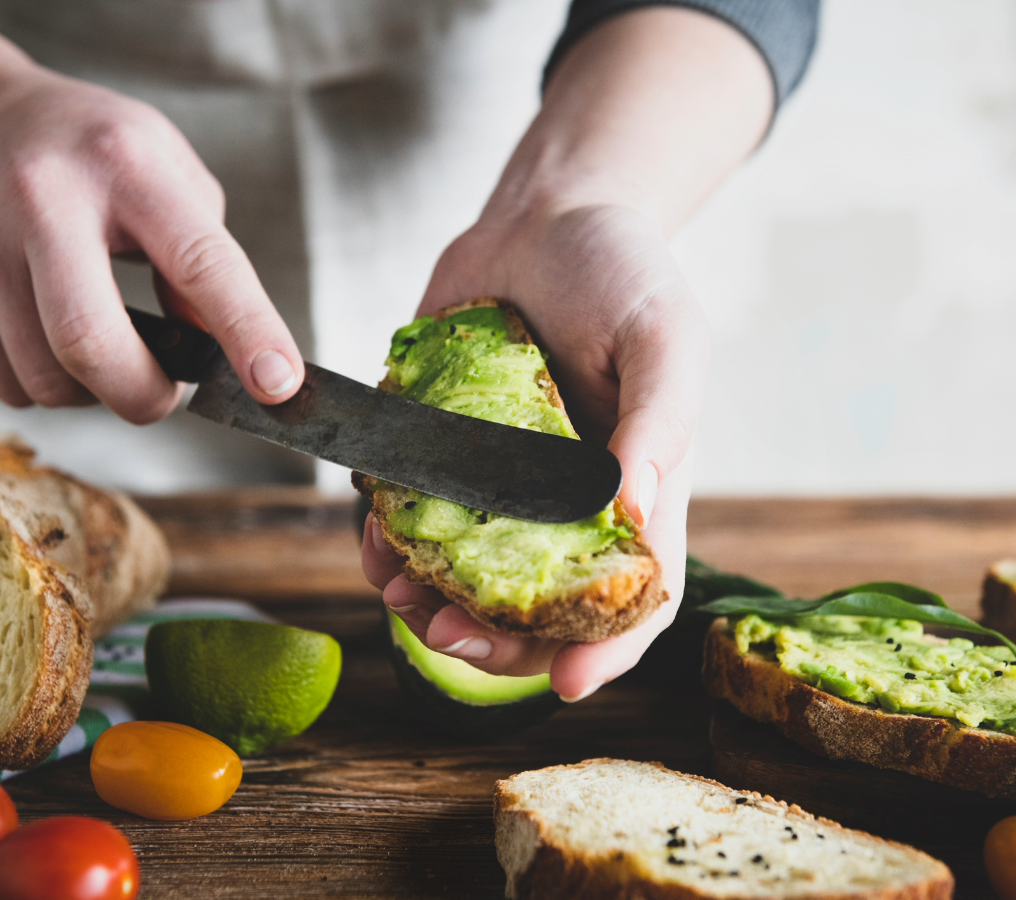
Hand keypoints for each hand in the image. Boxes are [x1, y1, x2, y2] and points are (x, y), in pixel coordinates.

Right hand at [0, 63, 302, 421]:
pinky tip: (53, 340)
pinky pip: (6, 384)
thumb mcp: (164, 170)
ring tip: (105, 348)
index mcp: (125, 166)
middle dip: (145, 396)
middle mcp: (44, 200)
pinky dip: (47, 386)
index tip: (279, 385)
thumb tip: (222, 350)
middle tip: (166, 390)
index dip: (247, 331)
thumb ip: (204, 256)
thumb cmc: (83, 150)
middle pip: (92, 345)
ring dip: (93, 393)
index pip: (201, 262)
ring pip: (46, 380)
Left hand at [361, 200, 708, 699]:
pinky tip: (374, 539)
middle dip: (493, 644)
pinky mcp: (441, 450)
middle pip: (537, 610)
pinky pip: (412, 517)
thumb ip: (659, 421)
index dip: (607, 650)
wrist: (541, 215)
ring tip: (399, 595)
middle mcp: (562, 502)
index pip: (631, 597)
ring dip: (428, 602)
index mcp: (632, 491)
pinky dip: (389, 540)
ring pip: (465, 577)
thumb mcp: (664, 335)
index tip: (569, 685)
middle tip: (447, 638)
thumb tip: (635, 510)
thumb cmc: (621, 271)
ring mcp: (498, 483)